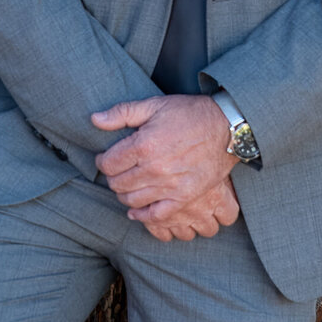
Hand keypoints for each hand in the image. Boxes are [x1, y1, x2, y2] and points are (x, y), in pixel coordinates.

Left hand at [91, 95, 240, 239]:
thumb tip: (95, 120)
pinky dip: (142, 216)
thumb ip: (122, 113)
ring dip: (124, 195)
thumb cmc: (190, 113)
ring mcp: (170, 185)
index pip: (107, 164)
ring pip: (131, 200)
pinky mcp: (184, 197)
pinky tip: (136, 211)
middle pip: (117, 184)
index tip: (105, 159)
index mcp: (143, 144)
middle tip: (118, 171)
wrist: (226, 128)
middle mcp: (154, 168)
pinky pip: (155, 215)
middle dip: (112, 178)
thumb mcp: (155, 105)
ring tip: (128, 186)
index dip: (102, 162)